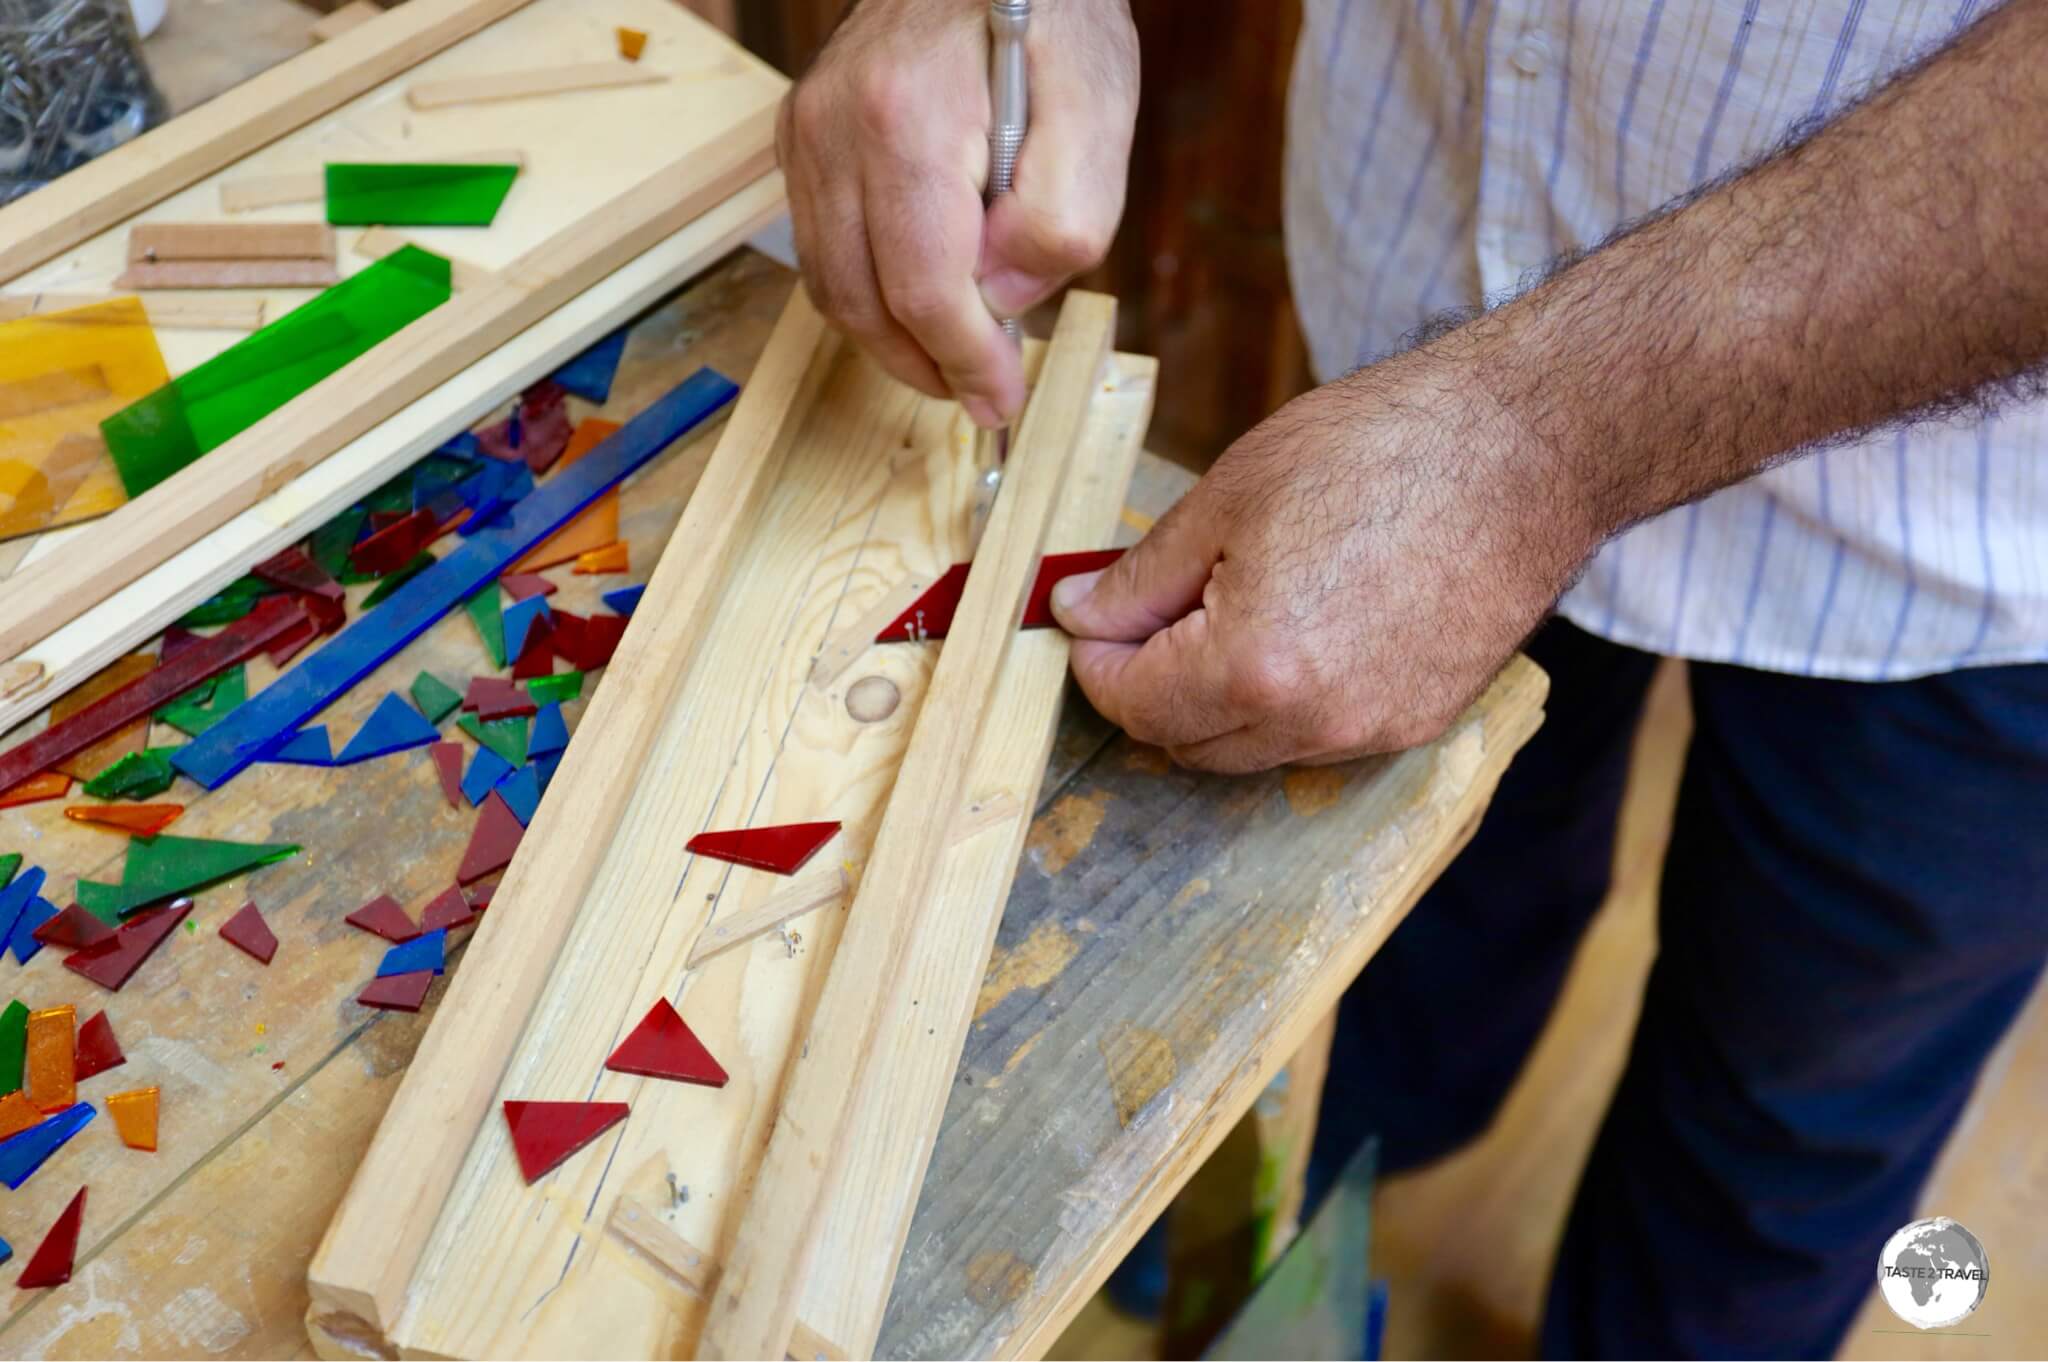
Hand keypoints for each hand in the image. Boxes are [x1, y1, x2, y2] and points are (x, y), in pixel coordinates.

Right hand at [776, 0, 1137, 426]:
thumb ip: (1061, 219)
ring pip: (829, 282)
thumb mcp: (1098, 111)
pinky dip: (864, 290)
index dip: (964, 363)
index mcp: (908, 124)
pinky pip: (821, 244)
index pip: (924, 289)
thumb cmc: (1053, 17)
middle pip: (861, 300)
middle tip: (978, 392)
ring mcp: (807, 129)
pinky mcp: (801, 132)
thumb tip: (999, 301)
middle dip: (923, 365)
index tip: (998, 401)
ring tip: (952, 355)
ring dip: (889, 338)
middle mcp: (836, 129)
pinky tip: (918, 296)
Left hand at [1051, 348, 1598, 771]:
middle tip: (1154, 606)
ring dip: (1215, 701)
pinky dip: (1283, 703)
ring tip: (1232, 605)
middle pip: (1183, 743)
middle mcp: (1312, 721)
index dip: (1096, 658)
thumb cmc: (1381, 449)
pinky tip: (1300, 627)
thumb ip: (1141, 575)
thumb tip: (1078, 612)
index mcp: (1253, 667)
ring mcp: (1373, 731)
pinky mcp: (1418, 723)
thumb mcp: (1229, 494)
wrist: (1527, 449)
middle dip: (1149, 684)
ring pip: (1249, 751)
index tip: (1095, 613)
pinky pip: (1318, 739)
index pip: (1131, 704)